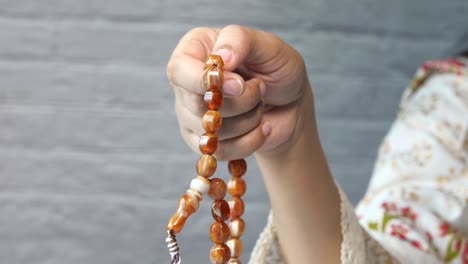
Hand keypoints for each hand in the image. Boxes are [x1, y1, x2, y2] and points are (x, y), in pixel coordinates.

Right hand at [167, 25, 311, 160]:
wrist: (291, 102)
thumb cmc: (277, 68)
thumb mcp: (268, 45)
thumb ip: (240, 40)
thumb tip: (221, 58)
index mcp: (194, 50)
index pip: (179, 70)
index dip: (205, 82)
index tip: (239, 83)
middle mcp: (187, 84)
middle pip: (197, 105)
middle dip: (241, 102)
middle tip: (260, 88)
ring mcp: (191, 115)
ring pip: (211, 132)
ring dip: (249, 120)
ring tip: (260, 104)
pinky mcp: (205, 142)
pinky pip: (220, 152)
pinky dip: (250, 141)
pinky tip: (263, 127)